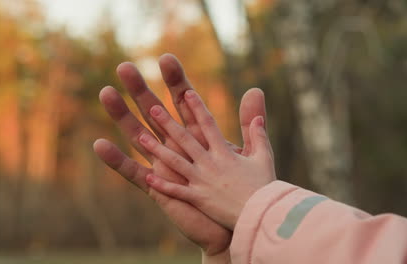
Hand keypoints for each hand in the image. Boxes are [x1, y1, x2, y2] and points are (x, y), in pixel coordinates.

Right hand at [93, 54, 267, 256]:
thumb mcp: (249, 152)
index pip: (184, 102)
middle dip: (141, 90)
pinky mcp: (158, 187)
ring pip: (138, 136)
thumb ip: (251, 123)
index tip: (166, 58)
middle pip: (155, 113)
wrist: (236, 222)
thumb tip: (256, 89)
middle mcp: (177, 147)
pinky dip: (116, 161)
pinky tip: (98, 145)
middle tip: (125, 67)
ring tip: (106, 93)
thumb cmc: (241, 188)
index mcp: (197, 136)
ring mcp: (165, 165)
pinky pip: (133, 173)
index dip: (176, 81)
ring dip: (122, 116)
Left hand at [140, 90, 276, 229]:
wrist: (261, 216)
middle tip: (152, 109)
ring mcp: (202, 181)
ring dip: (157, 150)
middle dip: (168, 123)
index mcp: (225, 153)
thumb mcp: (264, 157)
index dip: (196, 107)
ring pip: (175, 162)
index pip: (208, 124)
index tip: (186, 93)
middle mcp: (210, 163)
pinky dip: (162, 185)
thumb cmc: (265, 187)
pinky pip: (177, 191)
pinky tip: (148, 177)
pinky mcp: (199, 199)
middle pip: (185, 139)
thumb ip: (258, 136)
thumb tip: (258, 117)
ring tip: (141, 137)